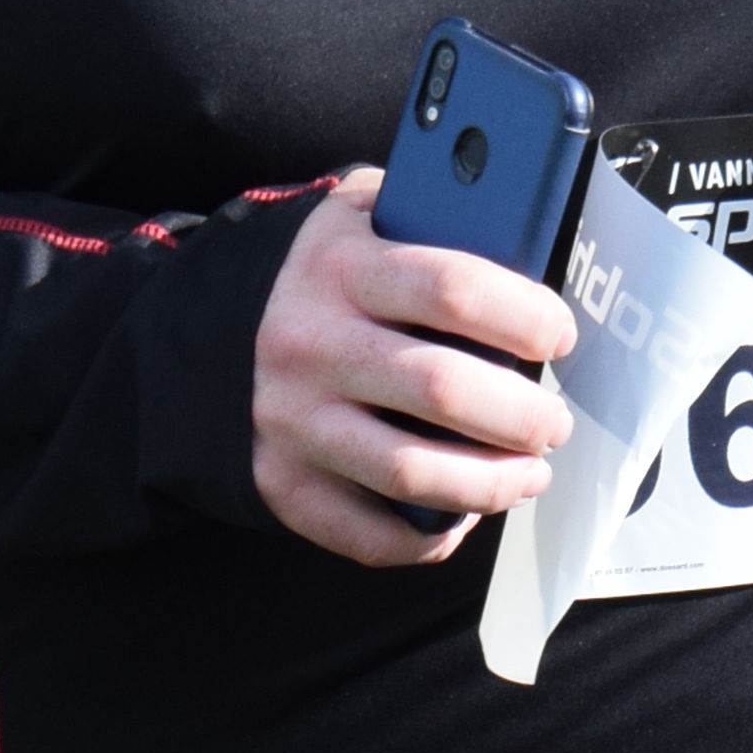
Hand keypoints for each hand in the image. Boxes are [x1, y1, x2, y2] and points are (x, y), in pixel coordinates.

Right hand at [253, 166, 575, 566]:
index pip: (453, 289)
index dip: (525, 317)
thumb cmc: (314, 277)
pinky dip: (429, 538)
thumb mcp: (356, 217)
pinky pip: (369, 534)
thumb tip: (524, 231)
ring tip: (529, 474)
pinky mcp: (282, 484)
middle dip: (524, 415)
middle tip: (554, 422)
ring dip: (492, 484)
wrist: (193, 336)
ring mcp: (293, 422)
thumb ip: (425, 214)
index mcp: (341, 268)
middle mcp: (311, 345)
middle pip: (444, 390)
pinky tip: (461, 516)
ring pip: (414, 474)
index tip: (558, 336)